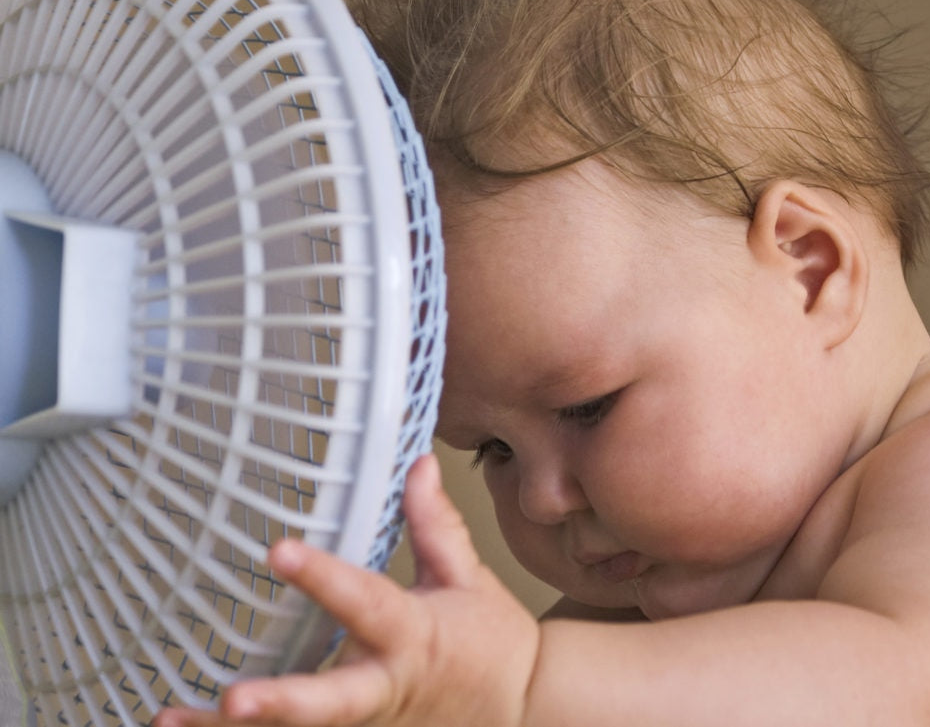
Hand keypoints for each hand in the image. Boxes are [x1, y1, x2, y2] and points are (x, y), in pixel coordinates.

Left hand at [154, 455, 539, 726]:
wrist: (522, 708)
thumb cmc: (489, 642)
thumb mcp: (466, 577)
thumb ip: (434, 525)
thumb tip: (417, 465)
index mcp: (414, 636)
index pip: (366, 602)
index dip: (323, 579)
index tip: (280, 551)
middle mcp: (386, 688)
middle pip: (332, 701)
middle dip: (283, 703)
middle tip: (233, 698)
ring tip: (170, 721)